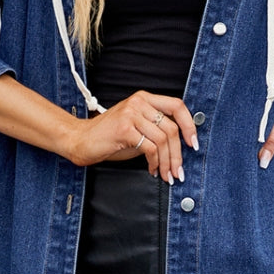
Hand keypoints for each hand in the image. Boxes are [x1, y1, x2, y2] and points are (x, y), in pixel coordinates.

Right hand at [73, 91, 198, 182]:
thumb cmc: (109, 137)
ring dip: (167, 162)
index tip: (193, 143)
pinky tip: (152, 169)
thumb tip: (180, 145)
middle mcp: (139, 102)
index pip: (177, 105)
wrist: (81, 140)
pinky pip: (150, 148)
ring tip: (166, 175)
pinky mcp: (125, 129)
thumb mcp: (136, 126)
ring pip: (163, 140)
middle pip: (172, 128)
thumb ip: (156, 128)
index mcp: (144, 98)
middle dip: (178, 154)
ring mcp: (131, 114)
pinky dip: (155, 162)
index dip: (190, 125)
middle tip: (178, 171)